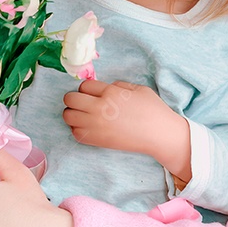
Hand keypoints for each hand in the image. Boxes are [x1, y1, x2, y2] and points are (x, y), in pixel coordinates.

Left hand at [63, 79, 191, 180]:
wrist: (159, 135)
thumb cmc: (153, 109)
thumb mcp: (138, 89)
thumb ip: (118, 85)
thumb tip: (104, 88)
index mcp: (111, 92)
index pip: (83, 86)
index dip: (87, 89)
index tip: (93, 94)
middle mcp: (99, 107)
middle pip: (70, 99)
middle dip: (74, 99)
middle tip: (83, 103)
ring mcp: (96, 125)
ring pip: (68, 116)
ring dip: (73, 114)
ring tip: (84, 116)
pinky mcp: (97, 140)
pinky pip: (75, 133)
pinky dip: (78, 129)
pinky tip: (89, 128)